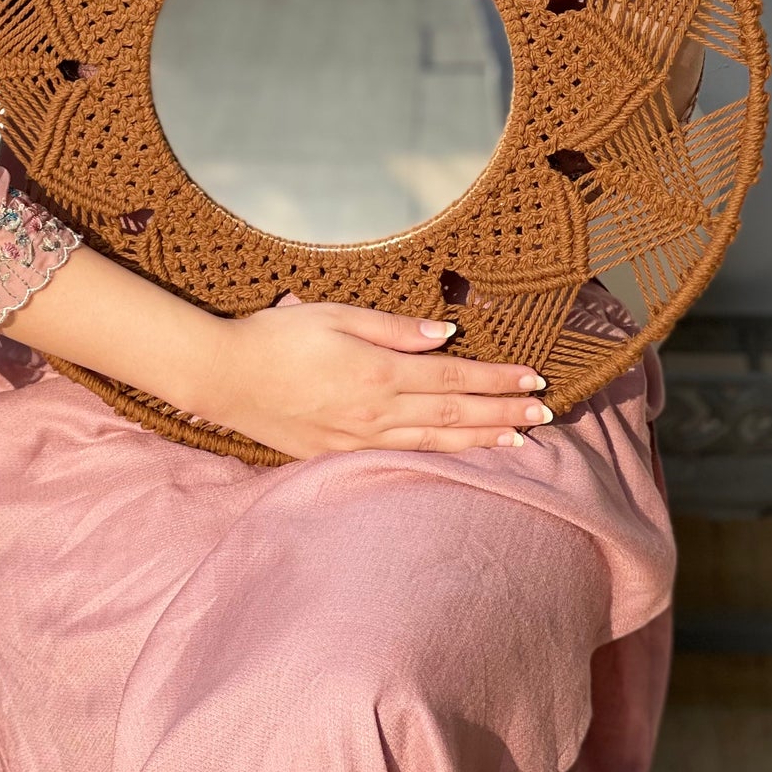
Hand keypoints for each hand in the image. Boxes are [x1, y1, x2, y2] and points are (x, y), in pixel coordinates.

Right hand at [194, 296, 551, 459]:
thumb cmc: (278, 336)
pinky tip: (459, 454)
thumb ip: (394, 328)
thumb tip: (446, 335)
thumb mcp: (336, 314)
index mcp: (379, 373)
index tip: (535, 381)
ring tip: (519, 441)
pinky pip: (404, 456)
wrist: (224, 377)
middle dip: (504, 414)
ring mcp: (360, 440)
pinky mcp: (341, 453)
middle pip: (455, 415)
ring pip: (436, 443)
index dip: (498, 380)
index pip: (455, 378)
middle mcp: (377, 412)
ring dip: (482, 440)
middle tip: (547, 417)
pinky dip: (442, 455)